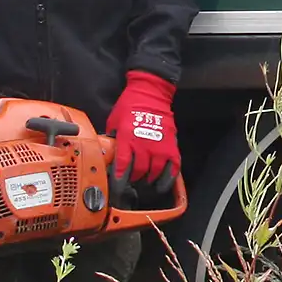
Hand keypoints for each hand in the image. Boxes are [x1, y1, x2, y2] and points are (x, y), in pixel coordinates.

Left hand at [107, 70, 178, 195]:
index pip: (123, 166)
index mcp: (127, 139)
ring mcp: (160, 147)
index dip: (119, 181)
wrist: (150, 93)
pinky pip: (172, 168)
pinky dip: (167, 179)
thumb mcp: (114, 122)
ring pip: (154, 173)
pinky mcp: (172, 146)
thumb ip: (113, 140)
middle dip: (133, 179)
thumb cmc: (129, 106)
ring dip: (148, 180)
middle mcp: (144, 145)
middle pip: (138, 172)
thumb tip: (109, 154)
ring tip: (145, 181)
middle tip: (130, 181)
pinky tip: (162, 184)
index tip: (116, 189)